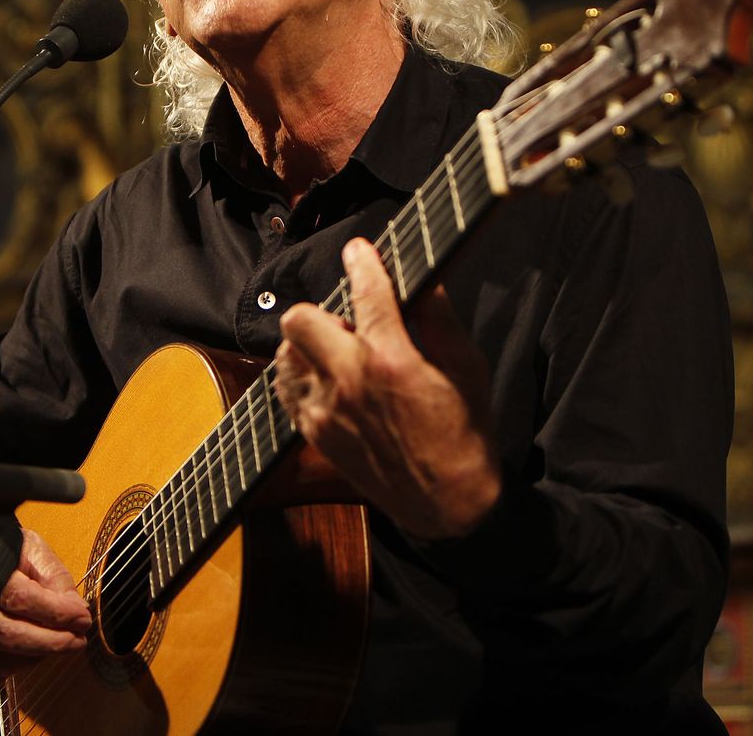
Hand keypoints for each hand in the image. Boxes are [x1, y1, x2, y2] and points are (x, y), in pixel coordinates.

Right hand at [0, 512, 92, 689]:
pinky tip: (19, 654)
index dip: (57, 613)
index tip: (82, 619)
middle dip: (51, 643)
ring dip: (32, 658)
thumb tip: (74, 609)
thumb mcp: (22, 544)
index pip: (22, 598)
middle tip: (76, 641)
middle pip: (9, 635)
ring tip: (49, 642)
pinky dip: (5, 673)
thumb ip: (51, 573)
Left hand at [275, 237, 500, 539]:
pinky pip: (285, 388)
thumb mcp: (467, 366)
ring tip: (339, 354)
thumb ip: (438, 317)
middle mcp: (349, 382)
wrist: (449, 502)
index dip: (362, 261)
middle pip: (299, 320)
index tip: (359, 250)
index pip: (366, 292)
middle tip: (350, 322)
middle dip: (322, 309)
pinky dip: (301, 376)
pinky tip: (328, 379)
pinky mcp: (313, 433)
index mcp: (391, 359)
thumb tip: (424, 279)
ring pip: (285, 354)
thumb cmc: (464, 432)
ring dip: (308, 345)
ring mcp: (324, 410)